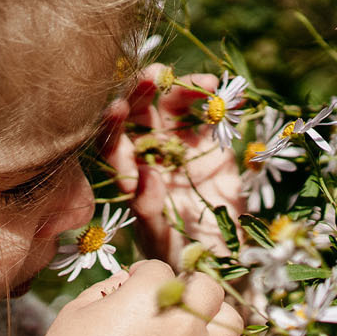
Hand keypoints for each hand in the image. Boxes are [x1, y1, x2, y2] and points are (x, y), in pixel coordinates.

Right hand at [31, 260, 244, 335]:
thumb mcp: (77, 312)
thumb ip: (108, 288)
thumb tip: (128, 282)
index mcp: (150, 297)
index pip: (160, 269)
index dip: (142, 274)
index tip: (130, 285)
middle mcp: (184, 324)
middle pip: (208, 287)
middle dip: (187, 285)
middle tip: (167, 298)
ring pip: (230, 323)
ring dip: (212, 317)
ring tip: (189, 323)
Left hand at [101, 64, 246, 263]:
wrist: (223, 258)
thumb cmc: (182, 256)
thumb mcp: (161, 239)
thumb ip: (149, 210)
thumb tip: (145, 175)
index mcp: (129, 176)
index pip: (113, 145)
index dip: (113, 126)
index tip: (117, 108)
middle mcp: (148, 155)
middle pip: (137, 116)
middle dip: (139, 94)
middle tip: (149, 77)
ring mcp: (178, 145)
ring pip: (167, 106)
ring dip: (173, 87)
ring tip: (189, 80)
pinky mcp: (208, 141)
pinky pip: (203, 111)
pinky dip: (206, 96)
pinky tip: (211, 85)